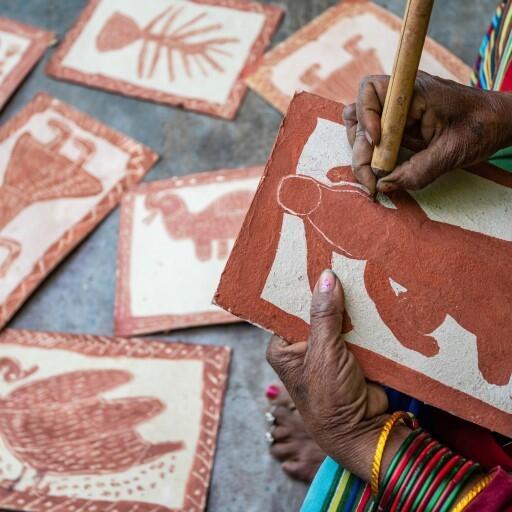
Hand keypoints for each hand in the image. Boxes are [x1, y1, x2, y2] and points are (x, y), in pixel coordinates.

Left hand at [267, 269, 407, 481]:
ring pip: (337, 318)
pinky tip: (370, 293)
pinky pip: (354, 328)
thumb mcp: (323, 351)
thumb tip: (326, 276)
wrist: (363, 429)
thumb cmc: (329, 396)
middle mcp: (302, 346)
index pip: (286, 310)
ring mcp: (327, 349)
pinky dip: (362, 316)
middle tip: (337, 260)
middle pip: (314, 311)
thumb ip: (324, 314)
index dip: (299, 288)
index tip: (310, 262)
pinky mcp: (350, 353)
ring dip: (347, 304)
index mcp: (283, 347)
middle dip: (327, 293)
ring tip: (356, 270)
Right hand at [343, 71, 511, 193]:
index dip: (365, 116)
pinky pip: (373, 136)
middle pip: (358, 115)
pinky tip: (379, 170)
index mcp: (415, 91)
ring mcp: (397, 112)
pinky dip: (369, 153)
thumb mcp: (452, 153)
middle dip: (360, 150)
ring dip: (360, 150)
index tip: (375, 142)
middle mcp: (400, 98)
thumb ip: (418, 171)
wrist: (500, 122)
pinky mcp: (399, 125)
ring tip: (372, 174)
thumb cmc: (483, 127)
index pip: (370, 90)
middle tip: (370, 180)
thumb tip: (384, 185)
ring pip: (359, 125)